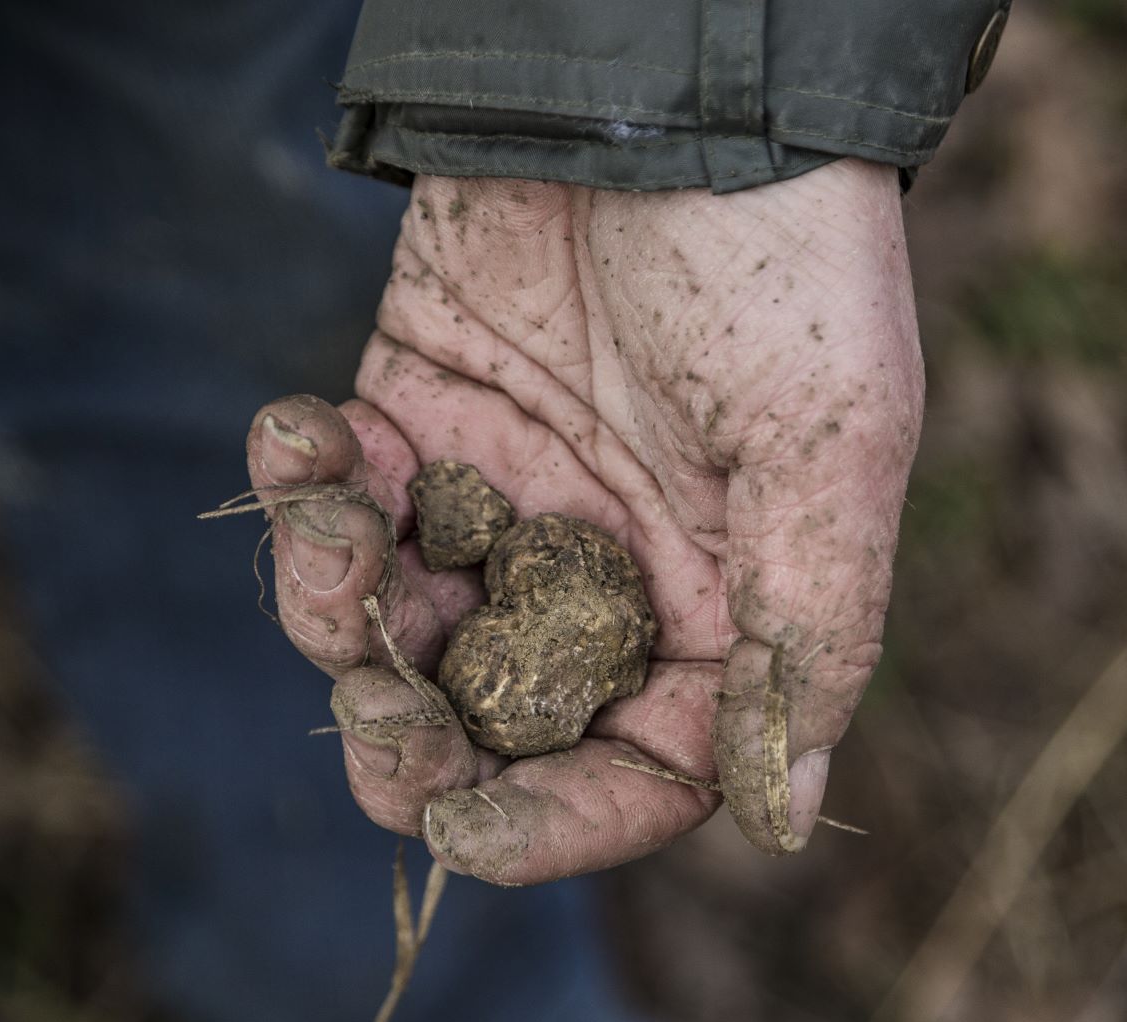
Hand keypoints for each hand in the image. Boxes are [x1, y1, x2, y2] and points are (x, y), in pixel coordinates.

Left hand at [245, 160, 921, 882]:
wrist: (674, 82)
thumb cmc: (786, 262)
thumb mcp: (829, 449)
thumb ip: (812, 629)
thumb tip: (788, 817)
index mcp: (724, 601)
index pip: (644, 766)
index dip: (559, 822)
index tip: (468, 832)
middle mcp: (611, 566)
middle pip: (501, 720)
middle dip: (419, 741)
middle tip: (371, 716)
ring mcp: (510, 492)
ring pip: (400, 622)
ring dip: (337, 606)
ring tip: (332, 527)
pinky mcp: (422, 409)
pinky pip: (338, 490)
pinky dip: (297, 480)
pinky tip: (300, 429)